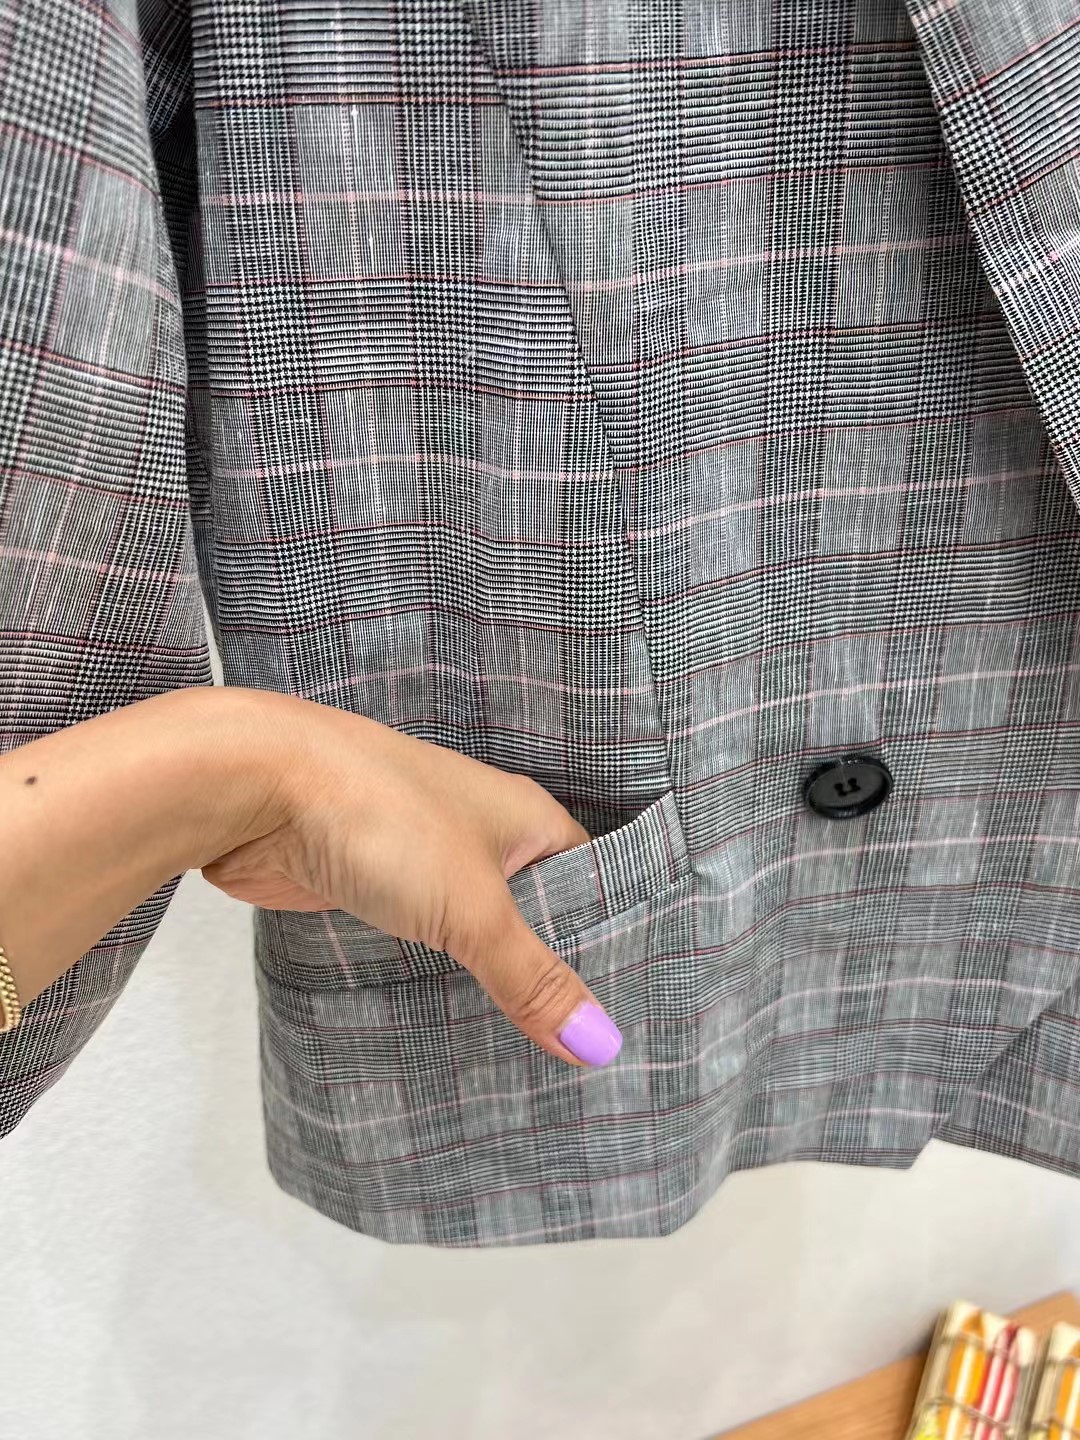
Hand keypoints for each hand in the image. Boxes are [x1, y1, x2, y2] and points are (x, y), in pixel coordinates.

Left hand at [201, 696, 623, 1067]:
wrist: (255, 784)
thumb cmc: (379, 815)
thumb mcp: (473, 906)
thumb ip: (532, 977)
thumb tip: (599, 1045)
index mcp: (525, 817)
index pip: (594, 883)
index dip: (611, 942)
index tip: (630, 1014)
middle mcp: (480, 833)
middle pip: (532, 914)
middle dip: (548, 974)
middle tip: (583, 1054)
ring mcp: (422, 859)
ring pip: (472, 931)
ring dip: (487, 980)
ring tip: (527, 1057)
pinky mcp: (370, 887)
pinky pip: (419, 941)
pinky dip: (433, 979)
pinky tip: (449, 1028)